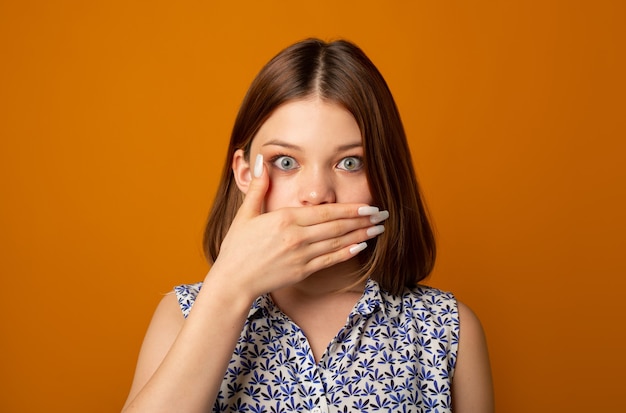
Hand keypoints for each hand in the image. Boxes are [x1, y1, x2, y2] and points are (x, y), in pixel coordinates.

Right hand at [208, 154, 387, 297]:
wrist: (233, 281)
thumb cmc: (237, 247)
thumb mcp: (246, 214)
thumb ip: (258, 187)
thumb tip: (259, 161)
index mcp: (285, 219)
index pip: (326, 211)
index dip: (350, 209)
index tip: (368, 205)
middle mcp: (297, 236)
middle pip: (337, 226)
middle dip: (362, 220)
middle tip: (382, 215)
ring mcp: (301, 255)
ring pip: (337, 243)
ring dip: (361, 235)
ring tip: (378, 229)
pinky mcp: (302, 271)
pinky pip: (329, 260)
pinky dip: (347, 253)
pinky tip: (361, 247)